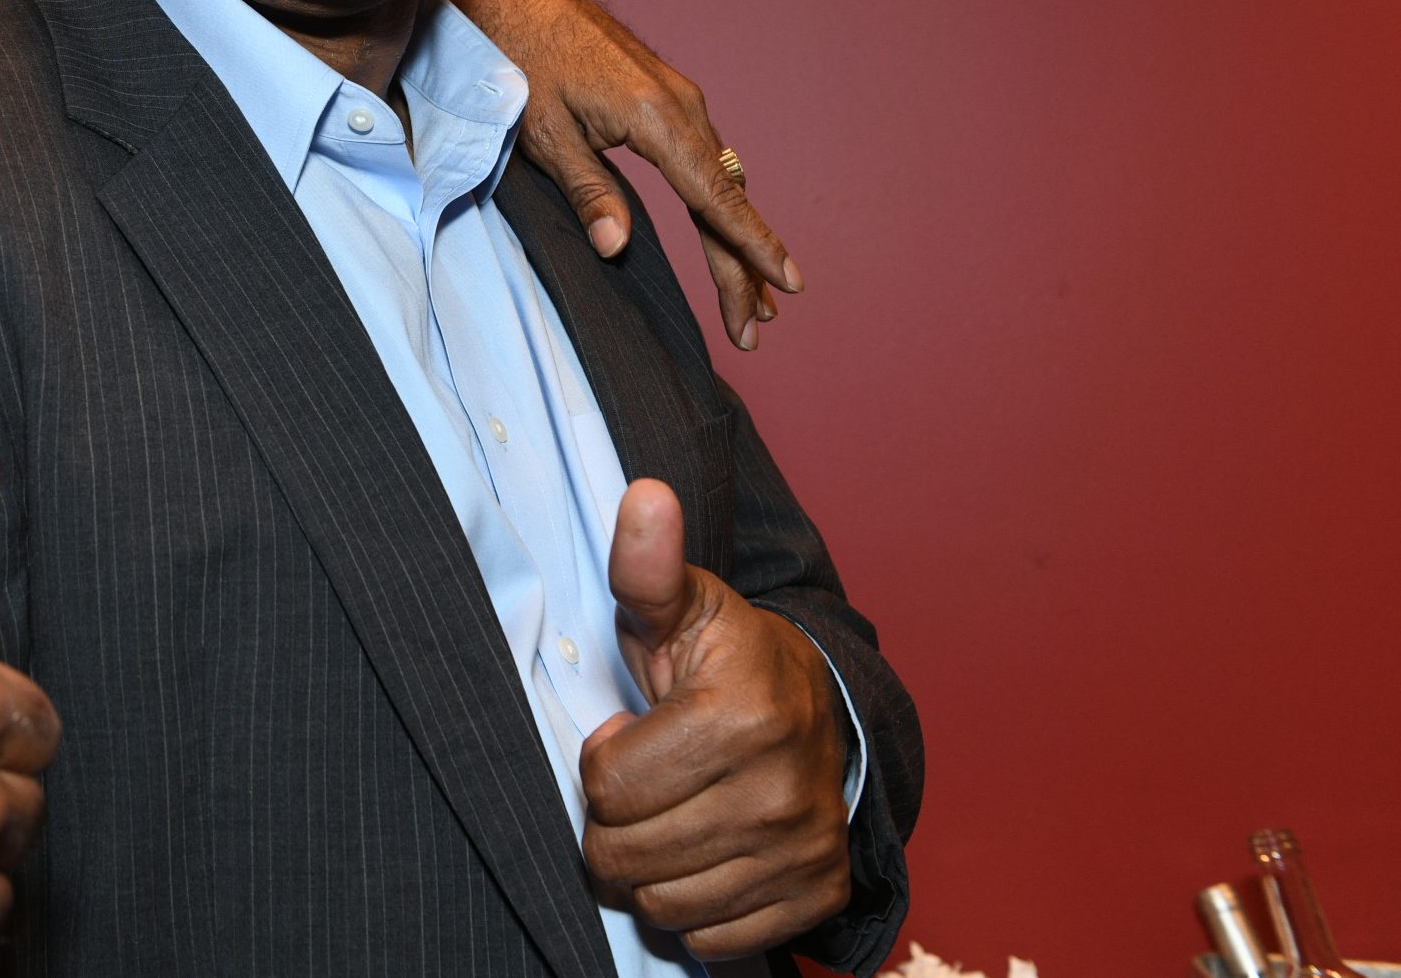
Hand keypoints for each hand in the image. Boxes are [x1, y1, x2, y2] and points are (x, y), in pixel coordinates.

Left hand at [439, 0, 799, 349]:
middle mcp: (680, 104)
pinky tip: (721, 232)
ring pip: (719, 179)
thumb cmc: (521, 60)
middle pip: (725, 197)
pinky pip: (703, 158)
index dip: (752, 245)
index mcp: (655, 116)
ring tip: (750, 299)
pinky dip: (716, 202)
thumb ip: (586, 190)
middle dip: (743, 266)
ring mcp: (677, 97)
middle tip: (754, 328)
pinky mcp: (664, 95)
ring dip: (733, 238)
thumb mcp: (544, 133)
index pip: (715, 196)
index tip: (787, 283)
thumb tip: (616, 248)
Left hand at [579, 480, 850, 960]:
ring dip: (650, 866)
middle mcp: (781, 795)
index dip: (605, 759)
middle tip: (646, 781)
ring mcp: (804, 852)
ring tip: (672, 813)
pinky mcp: (817, 896)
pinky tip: (706, 852)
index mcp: (742, 718)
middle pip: (626, 854)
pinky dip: (695, 906)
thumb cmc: (732, 658)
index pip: (608, 786)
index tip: (634, 732)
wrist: (825, 709)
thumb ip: (648, 565)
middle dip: (616, 821)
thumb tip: (644, 496)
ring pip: (663, 903)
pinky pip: (712, 939)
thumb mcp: (685, 605)